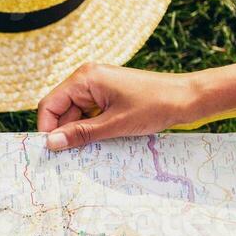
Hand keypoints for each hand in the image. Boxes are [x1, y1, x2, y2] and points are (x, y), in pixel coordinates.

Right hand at [36, 64, 204, 149]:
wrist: (187, 98)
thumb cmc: (154, 106)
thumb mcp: (114, 125)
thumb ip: (80, 134)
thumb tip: (51, 143)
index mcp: (85, 78)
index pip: (50, 104)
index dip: (47, 128)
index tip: (53, 151)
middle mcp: (87, 78)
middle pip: (62, 111)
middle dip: (66, 132)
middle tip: (73, 156)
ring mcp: (98, 87)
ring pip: (76, 115)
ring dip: (80, 132)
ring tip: (93, 148)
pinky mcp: (108, 96)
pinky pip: (90, 114)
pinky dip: (92, 128)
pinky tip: (103, 140)